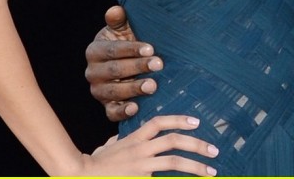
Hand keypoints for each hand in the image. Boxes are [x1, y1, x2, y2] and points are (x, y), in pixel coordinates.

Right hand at [78, 114, 218, 175]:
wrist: (79, 175)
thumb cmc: (93, 164)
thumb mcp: (107, 148)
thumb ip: (117, 142)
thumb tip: (117, 141)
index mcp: (133, 139)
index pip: (159, 123)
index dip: (179, 119)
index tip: (196, 121)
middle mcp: (140, 150)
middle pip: (174, 141)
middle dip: (197, 144)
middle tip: (214, 151)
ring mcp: (140, 166)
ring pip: (174, 162)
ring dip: (196, 166)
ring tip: (211, 171)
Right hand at [85, 6, 162, 121]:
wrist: (132, 63)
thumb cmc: (129, 42)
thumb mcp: (124, 29)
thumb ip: (119, 20)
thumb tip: (116, 10)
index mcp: (94, 51)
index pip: (112, 50)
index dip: (131, 49)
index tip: (151, 48)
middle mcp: (92, 72)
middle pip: (114, 71)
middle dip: (137, 67)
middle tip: (158, 65)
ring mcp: (98, 91)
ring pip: (113, 92)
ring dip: (133, 89)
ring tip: (153, 86)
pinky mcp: (106, 107)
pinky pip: (111, 113)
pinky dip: (122, 112)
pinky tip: (136, 108)